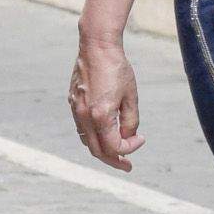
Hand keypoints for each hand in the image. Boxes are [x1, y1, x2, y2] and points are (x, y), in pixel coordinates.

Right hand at [69, 32, 142, 169]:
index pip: (114, 146)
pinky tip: (104, 134)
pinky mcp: (73, 103)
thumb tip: (128, 138)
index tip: (141, 139)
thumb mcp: (131, 96)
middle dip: (114, 160)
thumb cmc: (117, 69)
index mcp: (101, 116)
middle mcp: (84, 116)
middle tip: (127, 166)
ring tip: (116, 154)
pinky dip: (93, 137)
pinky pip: (82, 129)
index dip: (130, 149)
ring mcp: (76, 110)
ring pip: (87, 141)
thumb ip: (130, 121)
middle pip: (97, 151)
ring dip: (102, 151)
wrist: (96, 47)